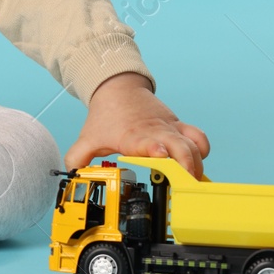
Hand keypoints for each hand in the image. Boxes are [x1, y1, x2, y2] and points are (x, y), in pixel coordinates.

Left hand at [62, 72, 210, 178]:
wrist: (118, 88)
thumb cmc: (106, 115)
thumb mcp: (88, 137)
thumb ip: (77, 158)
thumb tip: (71, 175)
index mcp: (134, 136)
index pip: (150, 142)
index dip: (158, 150)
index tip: (162, 155)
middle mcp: (156, 131)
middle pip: (182, 146)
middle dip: (188, 166)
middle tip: (187, 185)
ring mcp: (170, 128)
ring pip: (195, 144)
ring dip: (197, 164)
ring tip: (194, 182)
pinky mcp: (178, 127)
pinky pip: (199, 139)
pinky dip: (202, 152)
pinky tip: (196, 165)